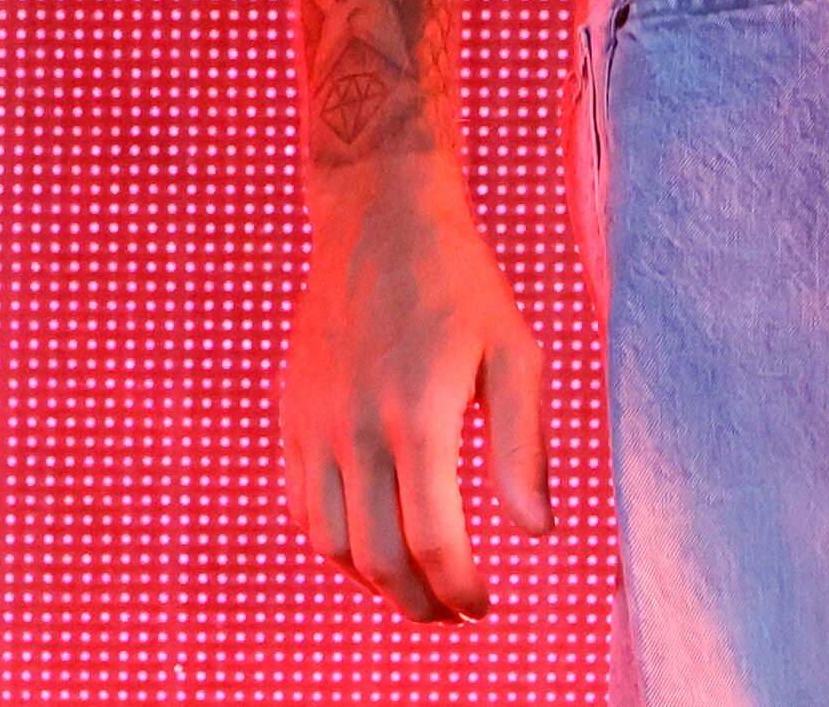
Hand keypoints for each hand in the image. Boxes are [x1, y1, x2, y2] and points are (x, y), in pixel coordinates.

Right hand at [283, 166, 552, 621]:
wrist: (378, 216)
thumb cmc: (459, 283)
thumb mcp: (514, 353)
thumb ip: (523, 447)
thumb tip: (536, 532)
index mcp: (419, 415)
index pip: (433, 541)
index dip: (460, 590)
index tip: (483, 605)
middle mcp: (356, 427)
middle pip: (378, 557)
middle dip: (418, 603)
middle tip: (451, 613)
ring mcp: (315, 422)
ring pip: (330, 543)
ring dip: (373, 581)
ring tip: (414, 586)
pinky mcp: (292, 414)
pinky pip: (301, 506)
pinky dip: (333, 543)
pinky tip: (370, 541)